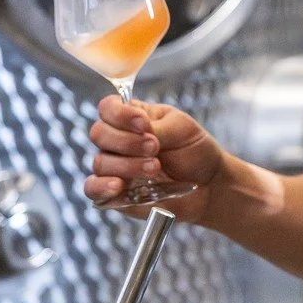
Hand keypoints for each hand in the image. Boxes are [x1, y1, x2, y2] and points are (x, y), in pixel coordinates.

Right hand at [86, 96, 225, 211]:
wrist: (209, 183)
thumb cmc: (194, 150)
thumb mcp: (181, 129)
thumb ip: (156, 127)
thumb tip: (138, 132)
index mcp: (131, 118)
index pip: (108, 108)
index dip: (121, 115)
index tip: (144, 125)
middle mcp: (117, 141)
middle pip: (99, 134)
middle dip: (128, 142)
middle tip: (155, 148)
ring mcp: (114, 168)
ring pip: (101, 162)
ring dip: (128, 165)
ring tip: (156, 169)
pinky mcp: (115, 194)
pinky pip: (93, 189)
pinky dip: (101, 187)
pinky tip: (119, 186)